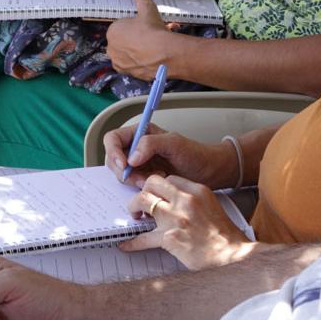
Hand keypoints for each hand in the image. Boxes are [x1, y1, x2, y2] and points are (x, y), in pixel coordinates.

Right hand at [105, 121, 233, 189]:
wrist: (208, 171)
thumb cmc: (195, 153)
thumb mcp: (174, 144)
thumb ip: (150, 144)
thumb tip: (131, 158)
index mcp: (140, 133)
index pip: (113, 139)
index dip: (113, 152)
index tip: (125, 166)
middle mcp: (136, 147)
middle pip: (113, 159)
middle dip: (125, 171)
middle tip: (142, 178)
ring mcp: (139, 163)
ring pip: (122, 174)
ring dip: (134, 180)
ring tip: (157, 178)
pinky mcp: (144, 177)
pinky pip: (132, 184)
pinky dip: (141, 186)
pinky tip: (158, 182)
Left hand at [106, 0, 182, 79]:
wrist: (164, 54)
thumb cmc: (153, 30)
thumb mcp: (148, 8)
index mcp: (112, 31)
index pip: (122, 27)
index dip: (135, 26)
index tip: (145, 27)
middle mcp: (111, 48)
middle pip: (124, 41)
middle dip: (136, 38)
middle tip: (151, 36)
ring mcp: (118, 62)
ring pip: (129, 53)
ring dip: (138, 50)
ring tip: (154, 46)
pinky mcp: (127, 73)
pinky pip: (133, 65)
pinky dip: (140, 62)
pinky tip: (152, 57)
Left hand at [121, 174, 251, 269]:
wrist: (232, 258)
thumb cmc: (225, 237)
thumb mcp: (213, 207)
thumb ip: (194, 201)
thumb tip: (175, 203)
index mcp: (198, 191)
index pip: (170, 179)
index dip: (159, 186)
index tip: (156, 193)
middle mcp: (185, 200)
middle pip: (152, 183)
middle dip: (143, 191)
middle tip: (141, 203)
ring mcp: (176, 218)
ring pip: (142, 201)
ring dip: (133, 208)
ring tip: (134, 217)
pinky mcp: (169, 238)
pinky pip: (143, 238)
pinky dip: (132, 242)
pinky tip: (126, 245)